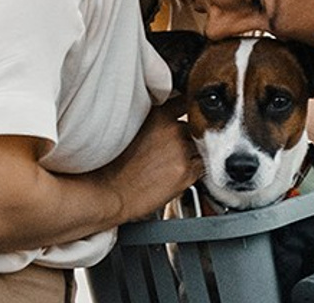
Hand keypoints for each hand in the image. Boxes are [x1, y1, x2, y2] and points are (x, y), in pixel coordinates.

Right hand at [99, 103, 202, 222]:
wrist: (113, 189)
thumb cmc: (118, 163)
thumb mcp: (134, 127)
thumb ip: (155, 120)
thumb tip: (169, 118)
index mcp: (158, 114)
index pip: (183, 102)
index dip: (187, 109)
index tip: (187, 114)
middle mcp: (171, 129)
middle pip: (194, 128)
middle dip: (188, 137)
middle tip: (173, 150)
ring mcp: (181, 150)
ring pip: (199, 148)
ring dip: (192, 154)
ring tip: (172, 164)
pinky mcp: (186, 171)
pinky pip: (200, 167)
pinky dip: (194, 171)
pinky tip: (176, 175)